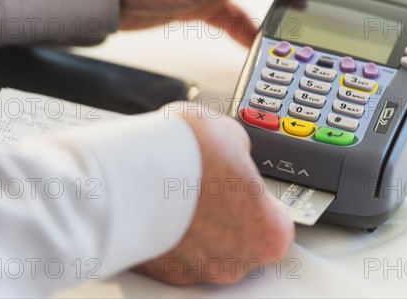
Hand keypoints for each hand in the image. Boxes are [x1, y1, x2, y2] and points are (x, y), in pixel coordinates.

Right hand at [132, 110, 294, 285]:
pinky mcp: (157, 271)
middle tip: (209, 183)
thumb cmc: (188, 156)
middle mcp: (235, 262)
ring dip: (193, 223)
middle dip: (225, 213)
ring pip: (202, 248)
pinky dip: (165, 231)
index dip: (260, 199)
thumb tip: (233, 151)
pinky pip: (169, 250)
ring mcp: (195, 271)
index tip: (246, 184)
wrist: (130, 169)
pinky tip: (157, 203)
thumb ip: (240, 153)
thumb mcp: (231, 135)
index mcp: (269, 233)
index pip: (276, 222)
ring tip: (178, 189)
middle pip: (239, 240)